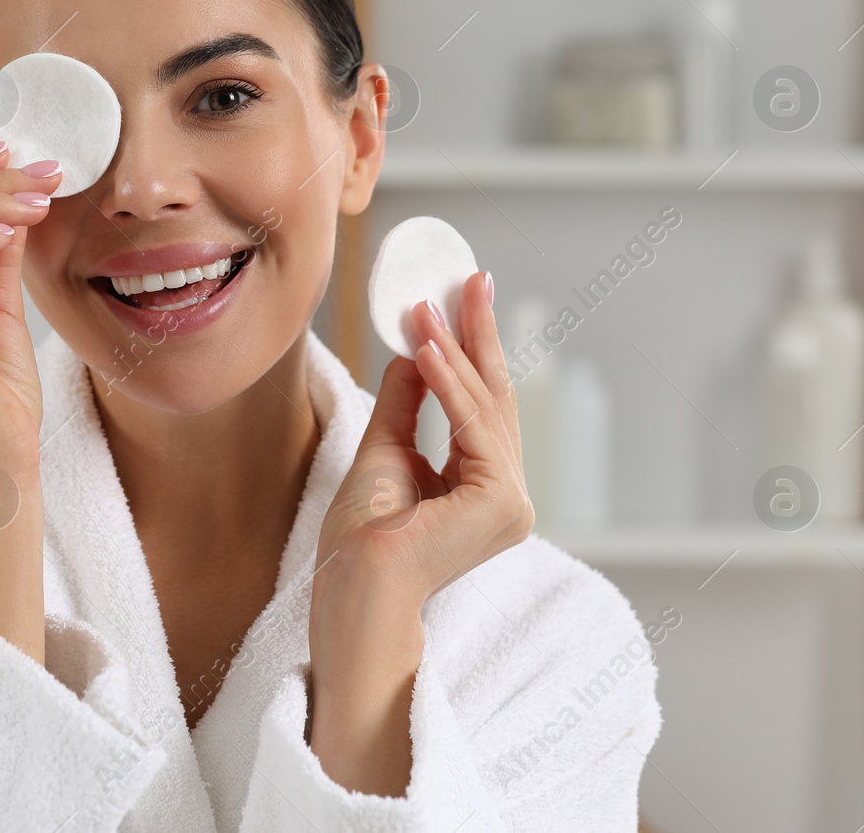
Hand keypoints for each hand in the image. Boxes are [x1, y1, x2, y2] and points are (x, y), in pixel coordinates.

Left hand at [306, 270, 528, 793]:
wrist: (352, 586)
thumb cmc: (360, 538)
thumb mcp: (384, 448)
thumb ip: (408, 402)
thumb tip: (418, 350)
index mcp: (484, 489)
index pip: (482, 405)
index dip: (474, 348)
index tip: (464, 296)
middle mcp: (508, 498)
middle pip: (493, 398)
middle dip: (478, 334)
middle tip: (469, 278)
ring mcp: (512, 505)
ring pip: (485, 407)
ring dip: (456, 349)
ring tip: (431, 304)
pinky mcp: (501, 505)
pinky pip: (474, 428)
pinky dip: (451, 383)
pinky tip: (431, 345)